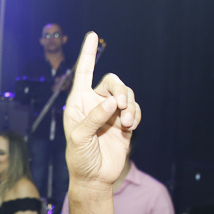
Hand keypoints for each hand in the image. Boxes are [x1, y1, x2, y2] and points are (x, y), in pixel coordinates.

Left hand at [63, 32, 140, 188]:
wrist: (95, 178)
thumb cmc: (79, 158)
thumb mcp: (79, 138)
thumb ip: (93, 118)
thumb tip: (111, 102)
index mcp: (78, 103)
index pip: (83, 72)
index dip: (87, 54)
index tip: (93, 35)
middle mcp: (94, 104)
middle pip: (113, 81)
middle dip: (120, 90)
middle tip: (122, 106)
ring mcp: (110, 113)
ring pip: (126, 94)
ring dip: (130, 105)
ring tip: (127, 122)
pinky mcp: (124, 123)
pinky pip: (134, 109)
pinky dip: (135, 115)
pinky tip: (130, 126)